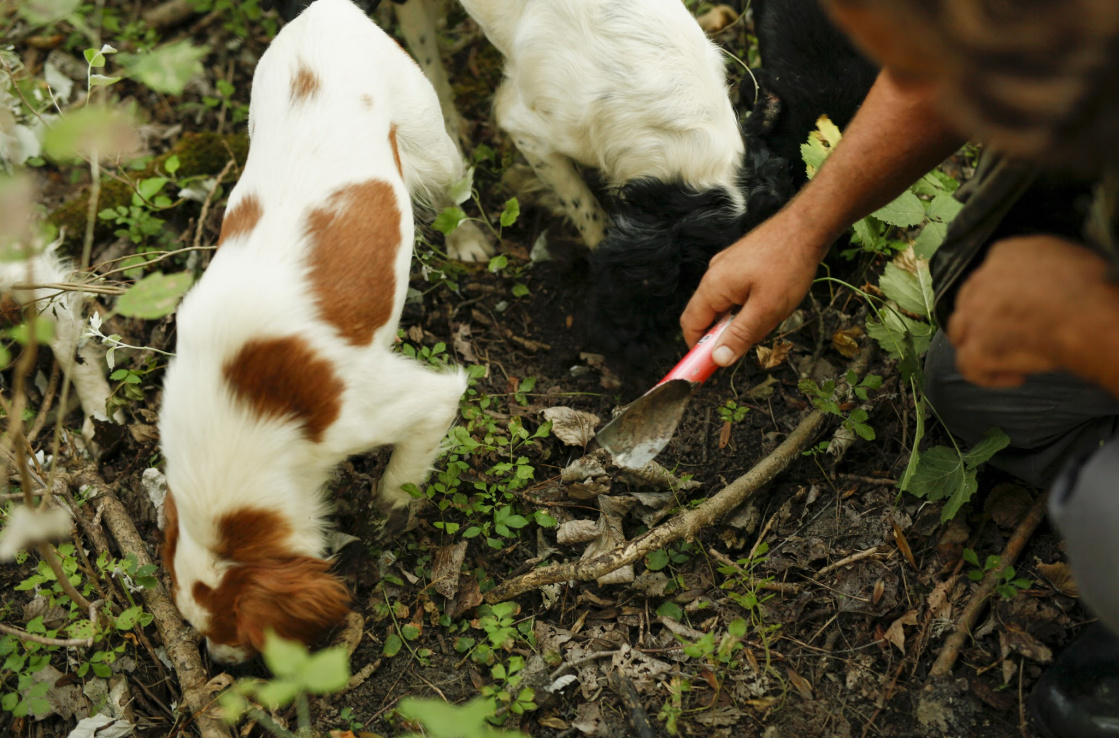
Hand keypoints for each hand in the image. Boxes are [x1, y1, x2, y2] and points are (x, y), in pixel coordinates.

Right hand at [681, 213, 825, 365]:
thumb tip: (718, 359)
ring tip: (768, 316)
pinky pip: (735, 292)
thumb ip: (740, 335)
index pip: (691, 325)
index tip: (709, 368)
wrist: (807, 225)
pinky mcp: (740, 261)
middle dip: (724, 334)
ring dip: (740, 319)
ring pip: (724, 305)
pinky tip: (770, 302)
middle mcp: (714, 274)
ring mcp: (726, 266)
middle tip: (749, 342)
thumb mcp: (766, 309)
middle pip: (706, 315)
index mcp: (713, 286)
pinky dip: (746, 305)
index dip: (697, 349)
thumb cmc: (788, 264)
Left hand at [947, 236, 1118, 390]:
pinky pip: (969, 365)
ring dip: (979, 344)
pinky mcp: (976, 347)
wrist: (1088, 315)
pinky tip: (1016, 378)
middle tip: (1011, 334)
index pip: (989, 275)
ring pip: (960, 331)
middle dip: (985, 319)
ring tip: (1007, 356)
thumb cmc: (1090, 287)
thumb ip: (1041, 265)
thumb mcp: (1066, 255)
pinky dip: (989, 376)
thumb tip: (1044, 279)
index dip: (1001, 295)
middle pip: (969, 302)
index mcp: (1004, 254)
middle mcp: (981, 281)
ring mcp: (973, 315)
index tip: (1020, 309)